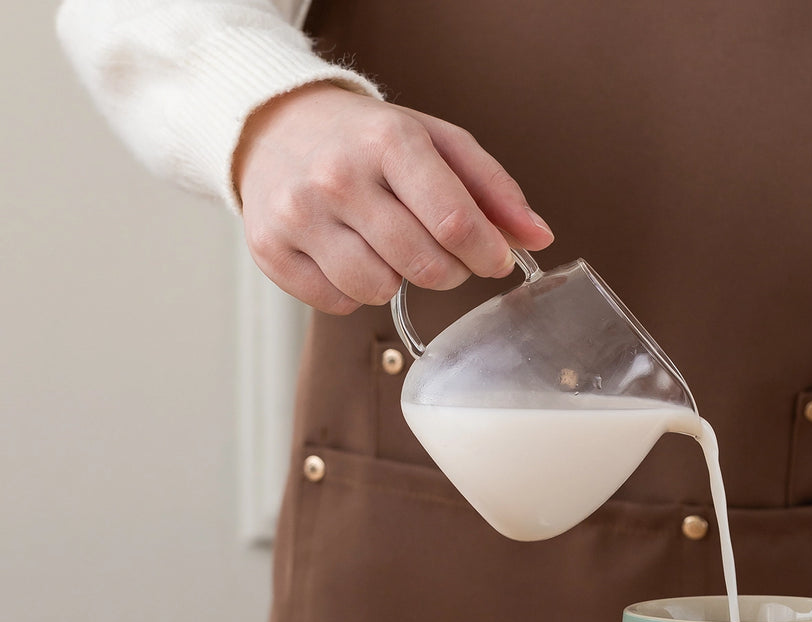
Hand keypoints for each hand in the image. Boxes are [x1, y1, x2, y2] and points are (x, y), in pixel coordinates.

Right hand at [233, 83, 553, 312]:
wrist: (274, 125)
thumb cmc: (368, 139)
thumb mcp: (437, 142)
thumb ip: (493, 190)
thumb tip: (538, 238)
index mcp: (388, 141)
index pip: (453, 221)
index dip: (487, 254)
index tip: (496, 261)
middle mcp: (338, 177)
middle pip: (423, 265)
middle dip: (449, 271)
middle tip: (442, 252)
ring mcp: (299, 216)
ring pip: (379, 291)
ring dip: (397, 281)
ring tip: (387, 247)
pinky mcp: (270, 250)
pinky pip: (339, 303)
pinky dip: (355, 291)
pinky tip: (350, 255)